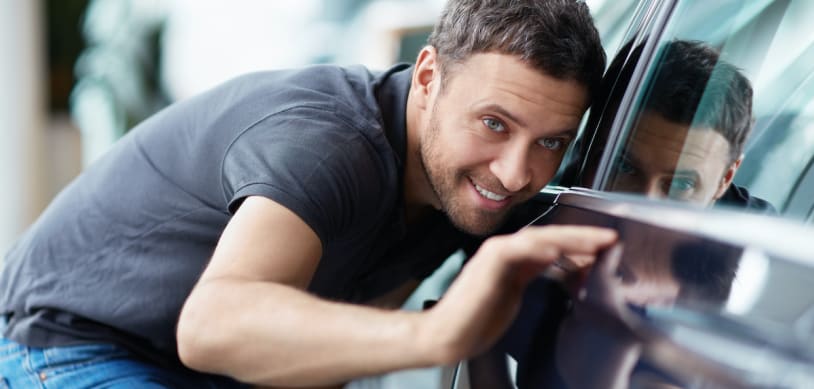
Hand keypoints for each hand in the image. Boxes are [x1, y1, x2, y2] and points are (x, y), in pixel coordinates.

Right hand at [419, 225, 617, 363]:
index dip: (580, 245)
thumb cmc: (478, 320)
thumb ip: (536, 277)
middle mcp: (506, 250)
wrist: (449, 333)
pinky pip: (519, 249)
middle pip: (550, 236)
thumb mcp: (516, 295)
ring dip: (571, 238)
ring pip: (540, 238)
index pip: (552, 244)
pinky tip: (559, 250)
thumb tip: (566, 270)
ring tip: (597, 241)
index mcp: (514, 259)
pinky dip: (540, 248)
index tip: (606, 249)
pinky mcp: (490, 261)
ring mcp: (497, 253)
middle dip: (583, 237)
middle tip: (611, 239)